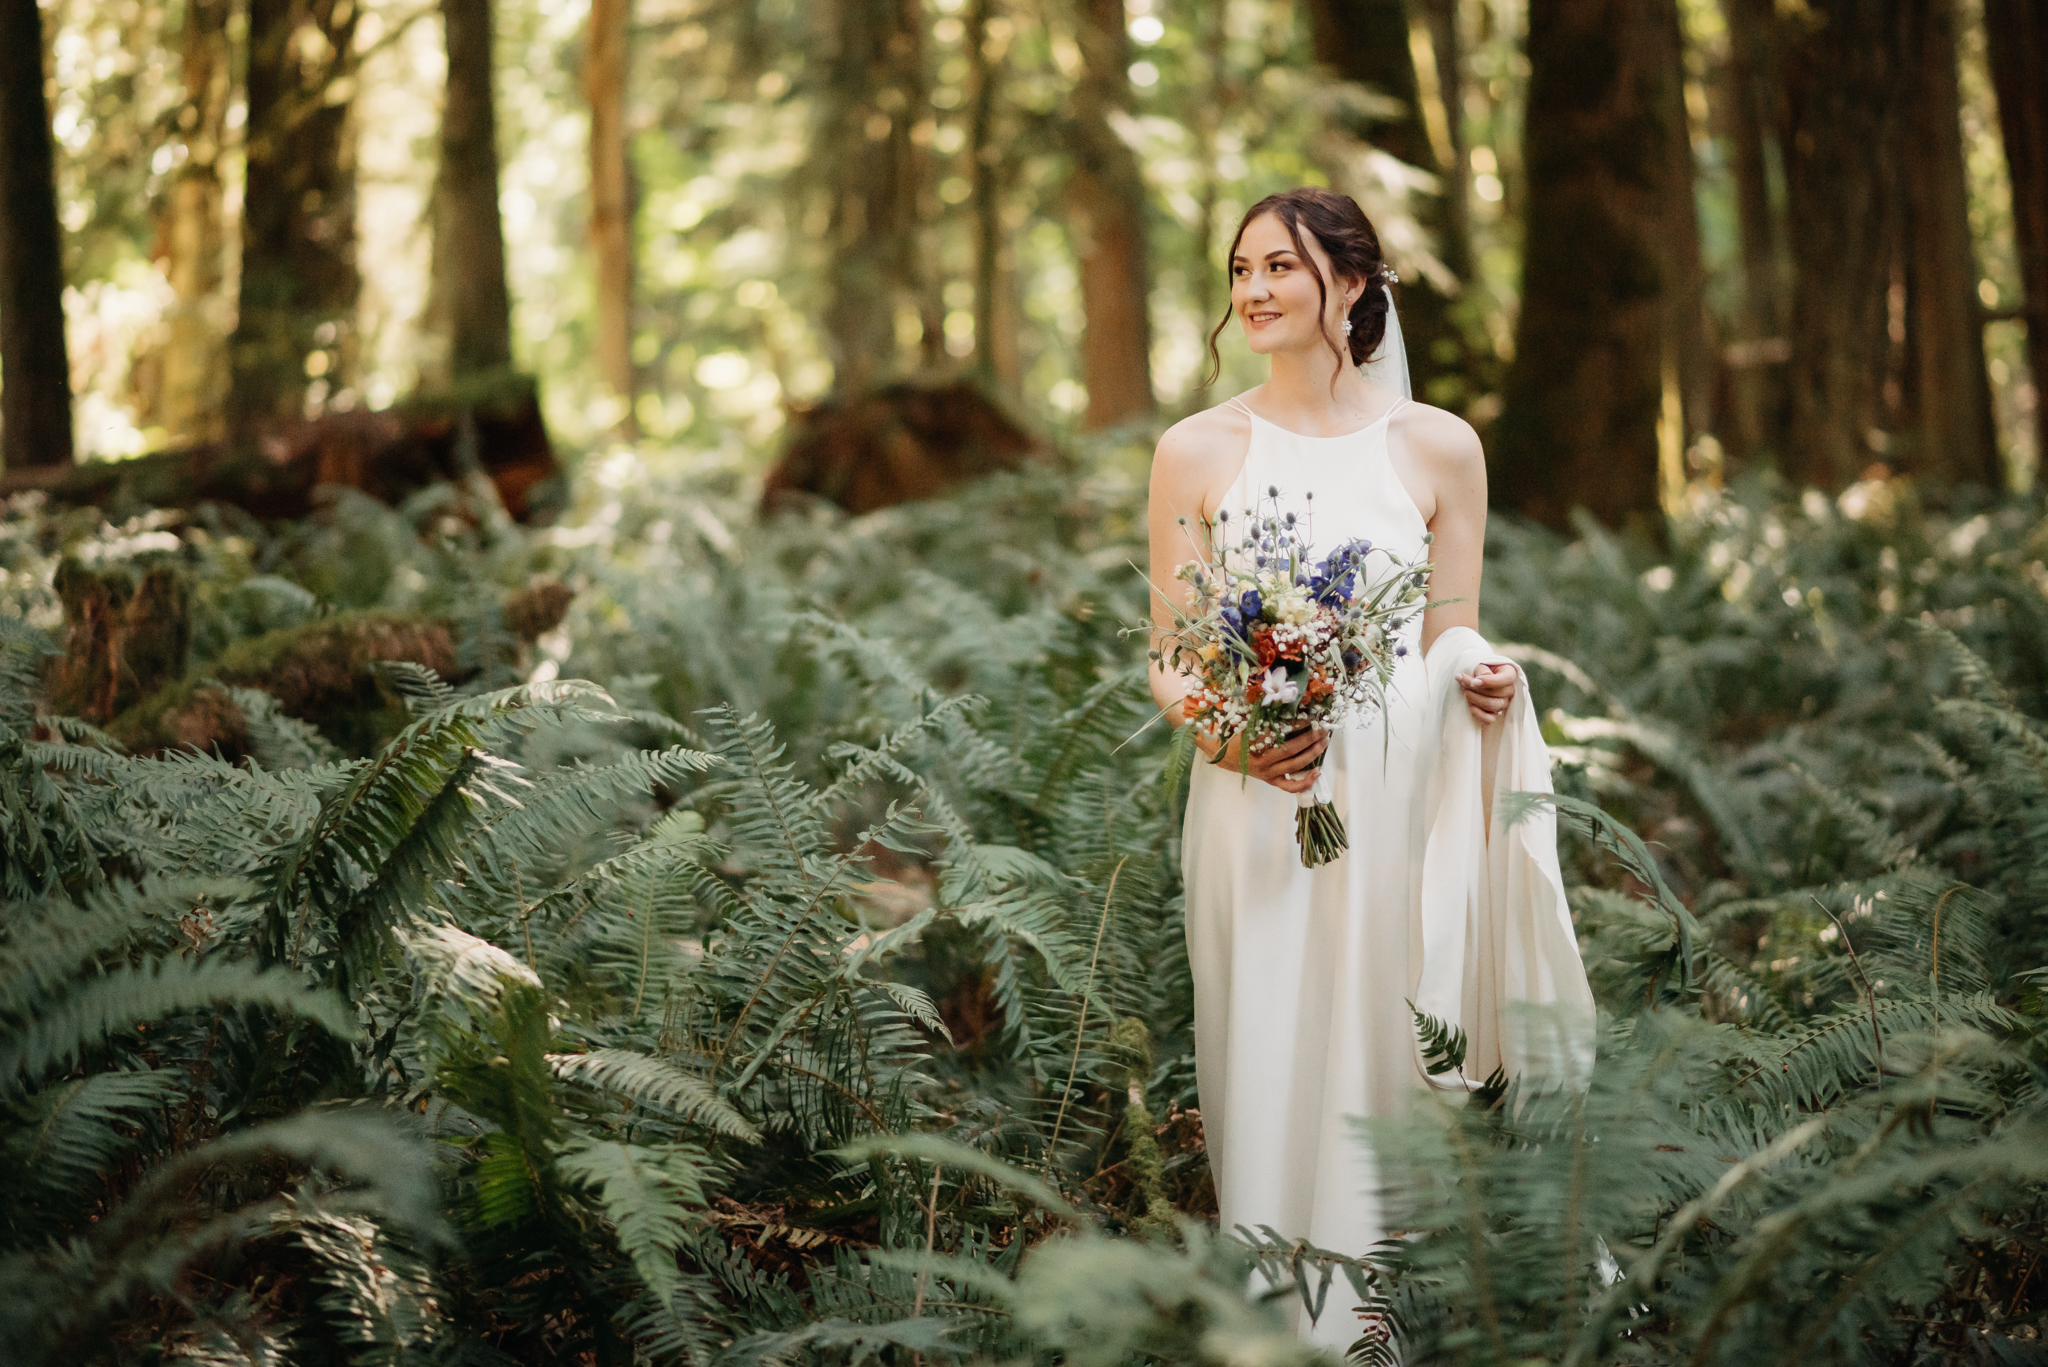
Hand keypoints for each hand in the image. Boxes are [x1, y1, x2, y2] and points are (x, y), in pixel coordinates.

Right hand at [1201, 725, 1328, 794]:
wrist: (1225, 755)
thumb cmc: (1236, 734)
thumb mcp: (1245, 720)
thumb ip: (1263, 714)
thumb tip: (1287, 702)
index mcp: (1254, 743)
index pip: (1281, 732)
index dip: (1298, 723)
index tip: (1310, 716)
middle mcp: (1262, 760)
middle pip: (1292, 749)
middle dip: (1311, 737)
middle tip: (1323, 727)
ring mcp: (1268, 772)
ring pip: (1295, 765)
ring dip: (1313, 753)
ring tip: (1324, 741)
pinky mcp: (1272, 780)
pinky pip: (1291, 786)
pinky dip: (1305, 782)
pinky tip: (1317, 772)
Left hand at [1456, 661, 1516, 725]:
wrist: (1475, 680)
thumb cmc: (1479, 670)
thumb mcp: (1481, 664)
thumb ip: (1482, 669)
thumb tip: (1482, 677)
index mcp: (1509, 674)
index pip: (1506, 679)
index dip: (1490, 681)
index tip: (1474, 681)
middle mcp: (1509, 690)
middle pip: (1496, 693)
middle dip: (1475, 688)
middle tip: (1462, 682)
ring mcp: (1503, 703)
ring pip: (1492, 705)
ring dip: (1474, 699)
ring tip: (1465, 692)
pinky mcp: (1495, 714)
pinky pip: (1489, 719)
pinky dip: (1477, 713)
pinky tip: (1470, 705)